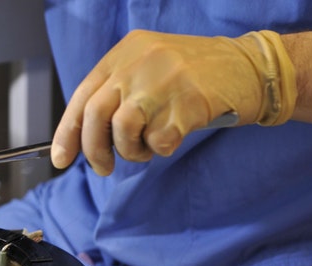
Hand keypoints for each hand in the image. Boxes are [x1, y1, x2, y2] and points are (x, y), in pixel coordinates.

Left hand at [51, 30, 296, 174]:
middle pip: (96, 114)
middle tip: (103, 168)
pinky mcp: (189, 101)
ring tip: (147, 148)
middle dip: (93, 150)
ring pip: (123, 129)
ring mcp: (165, 79)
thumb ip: (117, 94)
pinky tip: (174, 137)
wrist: (250, 67)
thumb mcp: (148, 68)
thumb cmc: (193, 76)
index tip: (61, 159)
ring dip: (130, 151)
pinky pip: (159, 141)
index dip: (67, 131)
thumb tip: (82, 138)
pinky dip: (161, 149)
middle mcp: (139, 61)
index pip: (83, 95)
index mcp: (124, 52)